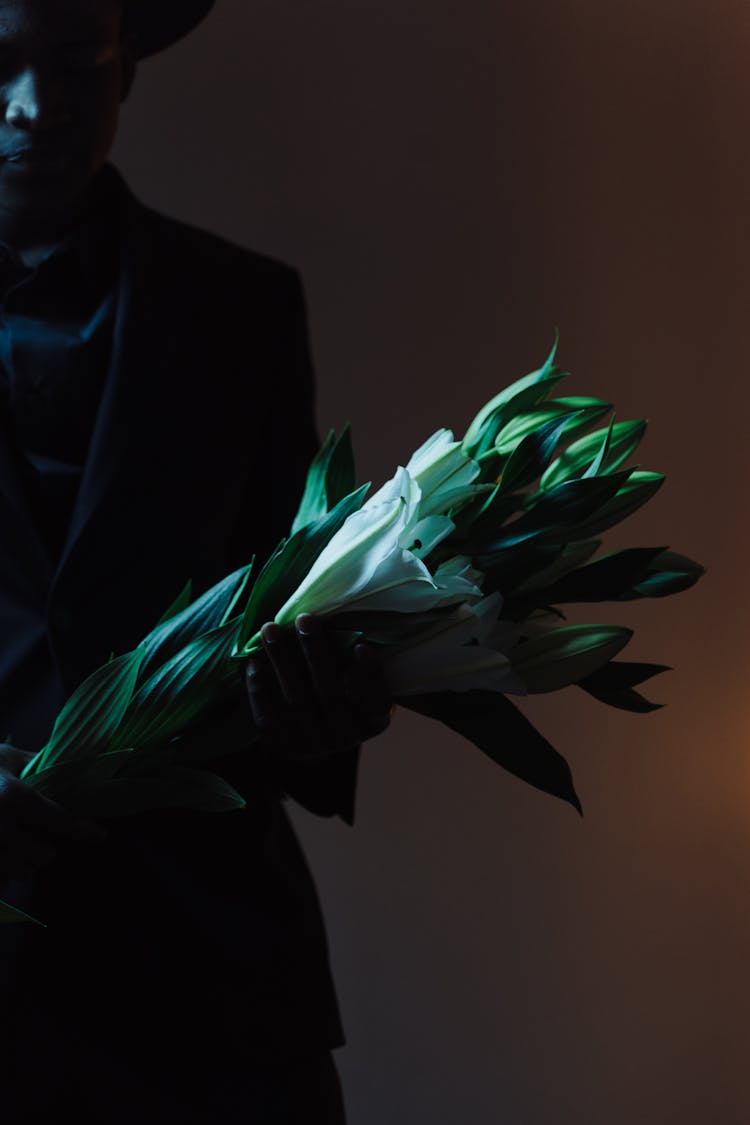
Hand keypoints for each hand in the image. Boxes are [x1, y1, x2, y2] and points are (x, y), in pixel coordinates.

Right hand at [0, 743, 106, 881]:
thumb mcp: (4, 757)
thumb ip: (37, 762)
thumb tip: (74, 762)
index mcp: (11, 797)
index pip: (57, 819)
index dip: (81, 828)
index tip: (100, 834)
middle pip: (42, 855)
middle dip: (46, 848)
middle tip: (40, 838)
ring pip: (21, 871)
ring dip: (25, 863)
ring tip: (16, 846)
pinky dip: (3, 875)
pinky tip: (1, 857)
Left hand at [245, 615, 392, 761]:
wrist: (311, 729)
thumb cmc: (340, 685)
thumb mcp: (356, 674)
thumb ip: (351, 657)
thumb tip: (338, 622)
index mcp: (372, 720)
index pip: (377, 700)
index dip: (370, 675)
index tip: (362, 646)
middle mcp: (345, 738)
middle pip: (330, 694)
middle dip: (316, 653)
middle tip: (304, 619)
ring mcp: (313, 745)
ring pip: (297, 701)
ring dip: (282, 661)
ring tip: (270, 629)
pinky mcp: (283, 746)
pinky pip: (269, 717)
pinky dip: (260, 687)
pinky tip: (254, 660)